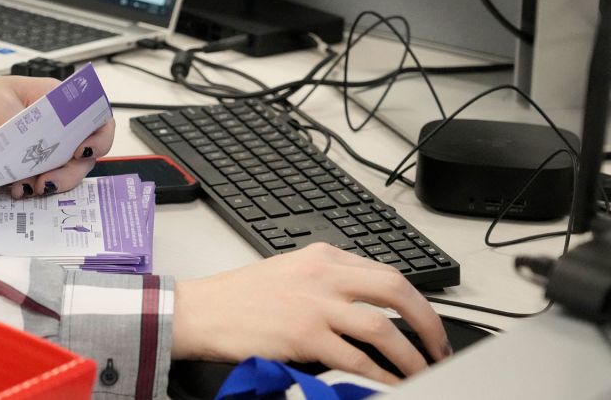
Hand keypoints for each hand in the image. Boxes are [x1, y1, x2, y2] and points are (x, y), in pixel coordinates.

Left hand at [0, 75, 114, 198]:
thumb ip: (18, 123)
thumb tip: (32, 145)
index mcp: (57, 102)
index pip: (95, 117)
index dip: (98, 137)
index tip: (82, 151)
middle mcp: (57, 128)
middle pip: (83, 154)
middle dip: (71, 171)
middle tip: (49, 180)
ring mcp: (44, 151)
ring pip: (64, 173)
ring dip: (52, 184)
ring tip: (31, 187)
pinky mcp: (27, 169)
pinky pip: (39, 184)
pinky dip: (31, 190)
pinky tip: (18, 190)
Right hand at [171, 243, 450, 384]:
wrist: (200, 310)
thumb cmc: (239, 297)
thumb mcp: (290, 273)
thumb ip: (329, 282)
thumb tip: (370, 310)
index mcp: (322, 256)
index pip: (386, 273)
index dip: (418, 303)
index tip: (428, 325)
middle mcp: (323, 274)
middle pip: (396, 291)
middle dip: (429, 324)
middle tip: (440, 349)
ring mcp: (315, 304)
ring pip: (384, 328)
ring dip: (411, 356)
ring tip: (421, 374)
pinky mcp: (304, 334)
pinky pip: (357, 360)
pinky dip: (381, 376)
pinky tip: (389, 385)